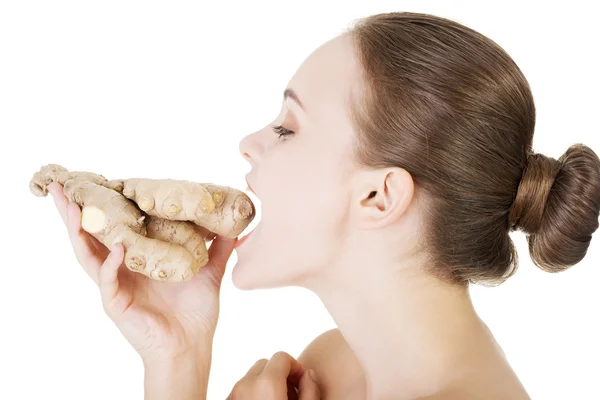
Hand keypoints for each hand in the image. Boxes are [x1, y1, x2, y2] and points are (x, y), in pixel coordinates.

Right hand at [47, 182, 235, 361]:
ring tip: (69, 204)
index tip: (96, 180)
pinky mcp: (116, 304)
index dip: (103, 205)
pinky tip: (116, 248)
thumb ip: (219, 248)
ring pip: (86, 254)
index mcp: (137, 258)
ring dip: (76, 229)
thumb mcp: (209, 272)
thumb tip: (234, 225)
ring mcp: (115, 286)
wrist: (192, 346)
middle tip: (59, 185)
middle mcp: (120, 268)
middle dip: (73, 211)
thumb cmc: (195, 311)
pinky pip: (107, 281)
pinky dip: (109, 264)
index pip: (114, 227)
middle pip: (90, 235)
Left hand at [228, 352, 320, 399]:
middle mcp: (245, 385)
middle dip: (279, 375)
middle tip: (290, 397)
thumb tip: (309, 376)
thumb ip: (310, 392)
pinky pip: (240, 391)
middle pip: (265, 364)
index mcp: (266, 384)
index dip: (296, 368)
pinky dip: (252, 394)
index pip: (282, 356)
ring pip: (251, 378)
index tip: (301, 384)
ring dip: (265, 386)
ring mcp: (231, 395)